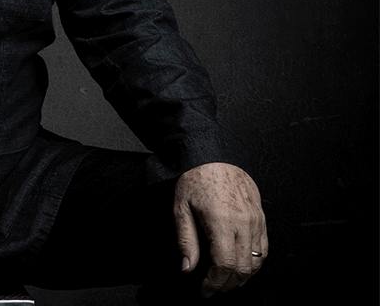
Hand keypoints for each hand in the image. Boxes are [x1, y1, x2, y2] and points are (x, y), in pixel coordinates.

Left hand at [174, 162, 266, 296]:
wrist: (213, 154)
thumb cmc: (195, 178)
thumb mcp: (180, 208)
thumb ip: (185, 241)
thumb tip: (188, 268)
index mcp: (222, 221)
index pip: (225, 265)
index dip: (215, 283)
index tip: (205, 291)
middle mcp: (244, 222)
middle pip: (243, 268)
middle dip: (228, 284)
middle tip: (213, 289)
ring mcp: (256, 220)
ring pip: (257, 261)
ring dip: (243, 277)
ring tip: (226, 282)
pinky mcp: (261, 216)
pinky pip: (264, 248)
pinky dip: (255, 263)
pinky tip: (242, 266)